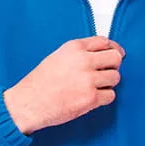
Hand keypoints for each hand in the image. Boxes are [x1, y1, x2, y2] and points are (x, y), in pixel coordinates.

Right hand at [4, 36, 124, 133]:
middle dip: (113, 66)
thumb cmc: (40, 83)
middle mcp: (83, 61)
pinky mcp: (90, 98)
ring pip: (115, 77)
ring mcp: (88, 80)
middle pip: (116, 58)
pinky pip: (111, 95)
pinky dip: (104, 98)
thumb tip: (104, 54)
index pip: (105, 41)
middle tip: (106, 73)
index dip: (113, 49)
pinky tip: (92, 98)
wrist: (28, 103)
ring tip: (94, 87)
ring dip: (108, 83)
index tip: (116, 54)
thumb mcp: (58, 57)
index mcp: (74, 48)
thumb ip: (80, 53)